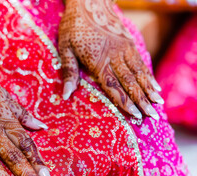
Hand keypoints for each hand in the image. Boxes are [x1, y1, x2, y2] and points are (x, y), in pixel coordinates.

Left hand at [59, 0, 162, 119]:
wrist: (90, 1)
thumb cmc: (73, 26)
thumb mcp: (65, 48)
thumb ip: (69, 71)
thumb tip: (66, 95)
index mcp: (98, 61)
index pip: (113, 86)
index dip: (125, 102)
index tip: (135, 115)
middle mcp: (114, 56)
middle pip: (130, 82)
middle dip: (141, 100)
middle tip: (152, 115)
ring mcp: (124, 48)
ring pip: (139, 72)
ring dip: (149, 89)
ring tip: (158, 103)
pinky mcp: (129, 41)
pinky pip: (141, 61)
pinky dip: (148, 74)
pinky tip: (154, 84)